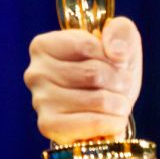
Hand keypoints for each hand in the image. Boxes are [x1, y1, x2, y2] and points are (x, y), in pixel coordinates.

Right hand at [24, 17, 141, 143]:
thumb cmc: (112, 71)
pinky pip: (93, 123)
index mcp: (44, 45)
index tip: (118, 63)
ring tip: (119, 103)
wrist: (110, 108)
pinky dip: (114, 122)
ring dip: (120, 103)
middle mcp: (36, 72)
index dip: (114, 56)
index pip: (88, 45)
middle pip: (93, 74)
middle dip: (121, 82)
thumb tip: (116, 52)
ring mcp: (40, 101)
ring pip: (98, 99)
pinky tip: (114, 120)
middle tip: (124, 86)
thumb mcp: (121, 42)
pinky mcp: (50, 126)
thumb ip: (121, 32)